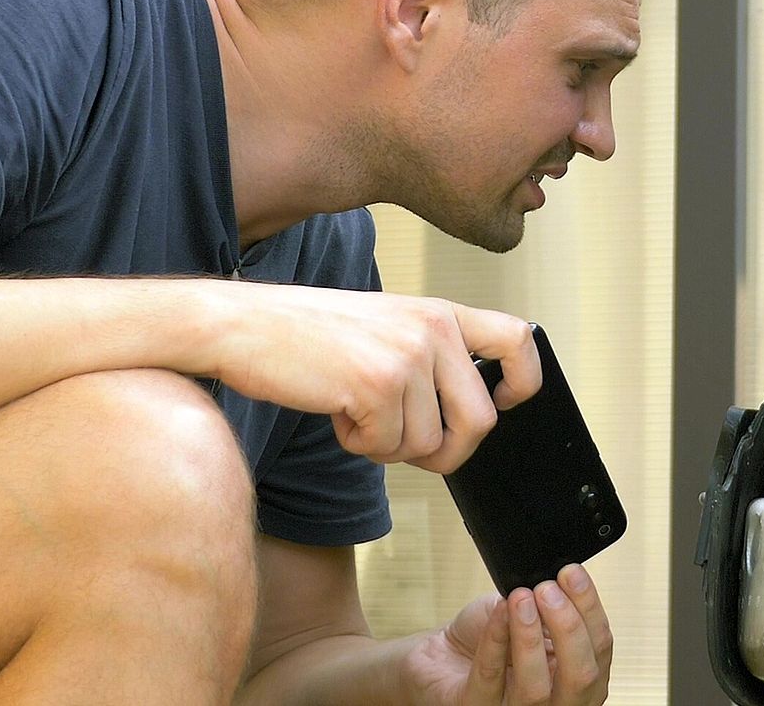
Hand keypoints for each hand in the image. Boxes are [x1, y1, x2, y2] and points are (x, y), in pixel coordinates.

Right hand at [206, 283, 541, 472]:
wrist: (242, 326)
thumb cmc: (307, 333)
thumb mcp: (385, 325)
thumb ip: (429, 356)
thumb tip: (465, 418)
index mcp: (439, 311)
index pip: (518, 339)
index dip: (521, 382)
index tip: (499, 401)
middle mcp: (433, 328)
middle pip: (480, 421)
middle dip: (446, 451)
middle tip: (404, 442)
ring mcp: (408, 356)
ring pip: (428, 444)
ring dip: (388, 445)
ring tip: (354, 408)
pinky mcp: (378, 385)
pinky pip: (386, 449)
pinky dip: (358, 444)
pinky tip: (336, 410)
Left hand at [398, 566, 613, 704]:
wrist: (441, 653)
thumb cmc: (489, 636)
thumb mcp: (528, 613)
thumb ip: (550, 605)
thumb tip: (564, 584)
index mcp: (573, 675)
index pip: (600, 650)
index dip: (590, 610)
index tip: (571, 573)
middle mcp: (552, 700)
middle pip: (581, 678)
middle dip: (570, 628)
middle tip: (548, 589)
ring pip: (537, 689)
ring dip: (531, 637)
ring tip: (521, 598)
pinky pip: (490, 677)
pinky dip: (497, 638)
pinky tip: (499, 610)